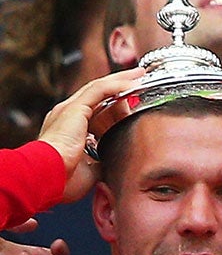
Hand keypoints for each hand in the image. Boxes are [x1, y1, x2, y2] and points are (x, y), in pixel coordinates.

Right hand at [37, 66, 148, 202]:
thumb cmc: (64, 179)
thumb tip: (117, 160)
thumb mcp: (91, 168)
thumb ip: (104, 160)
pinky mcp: (74, 108)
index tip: (133, 103)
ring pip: (100, 87)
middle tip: (140, 79)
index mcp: (70, 130)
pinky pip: (99, 90)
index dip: (116, 104)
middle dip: (120, 85)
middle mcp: (68, 116)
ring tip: (140, 74)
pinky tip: (134, 82)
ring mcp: (70, 110)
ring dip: (122, 79)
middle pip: (99, 94)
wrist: (47, 176)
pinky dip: (118, 85)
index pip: (97, 110)